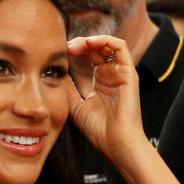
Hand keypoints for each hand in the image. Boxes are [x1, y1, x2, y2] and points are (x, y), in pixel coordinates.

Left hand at [65, 35, 146, 166]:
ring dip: (90, 40)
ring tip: (75, 46)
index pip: (86, 58)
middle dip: (79, 44)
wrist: (117, 144)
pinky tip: (90, 43)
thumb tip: (55, 69)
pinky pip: (120, 47)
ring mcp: (120, 73)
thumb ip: (67, 85)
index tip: (58, 54)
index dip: (73, 51)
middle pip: (95, 48)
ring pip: (106, 44)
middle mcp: (111, 75)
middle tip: (64, 48)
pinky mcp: (129, 72)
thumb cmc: (98, 130)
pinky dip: (105, 40)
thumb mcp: (74, 103)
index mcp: (99, 82)